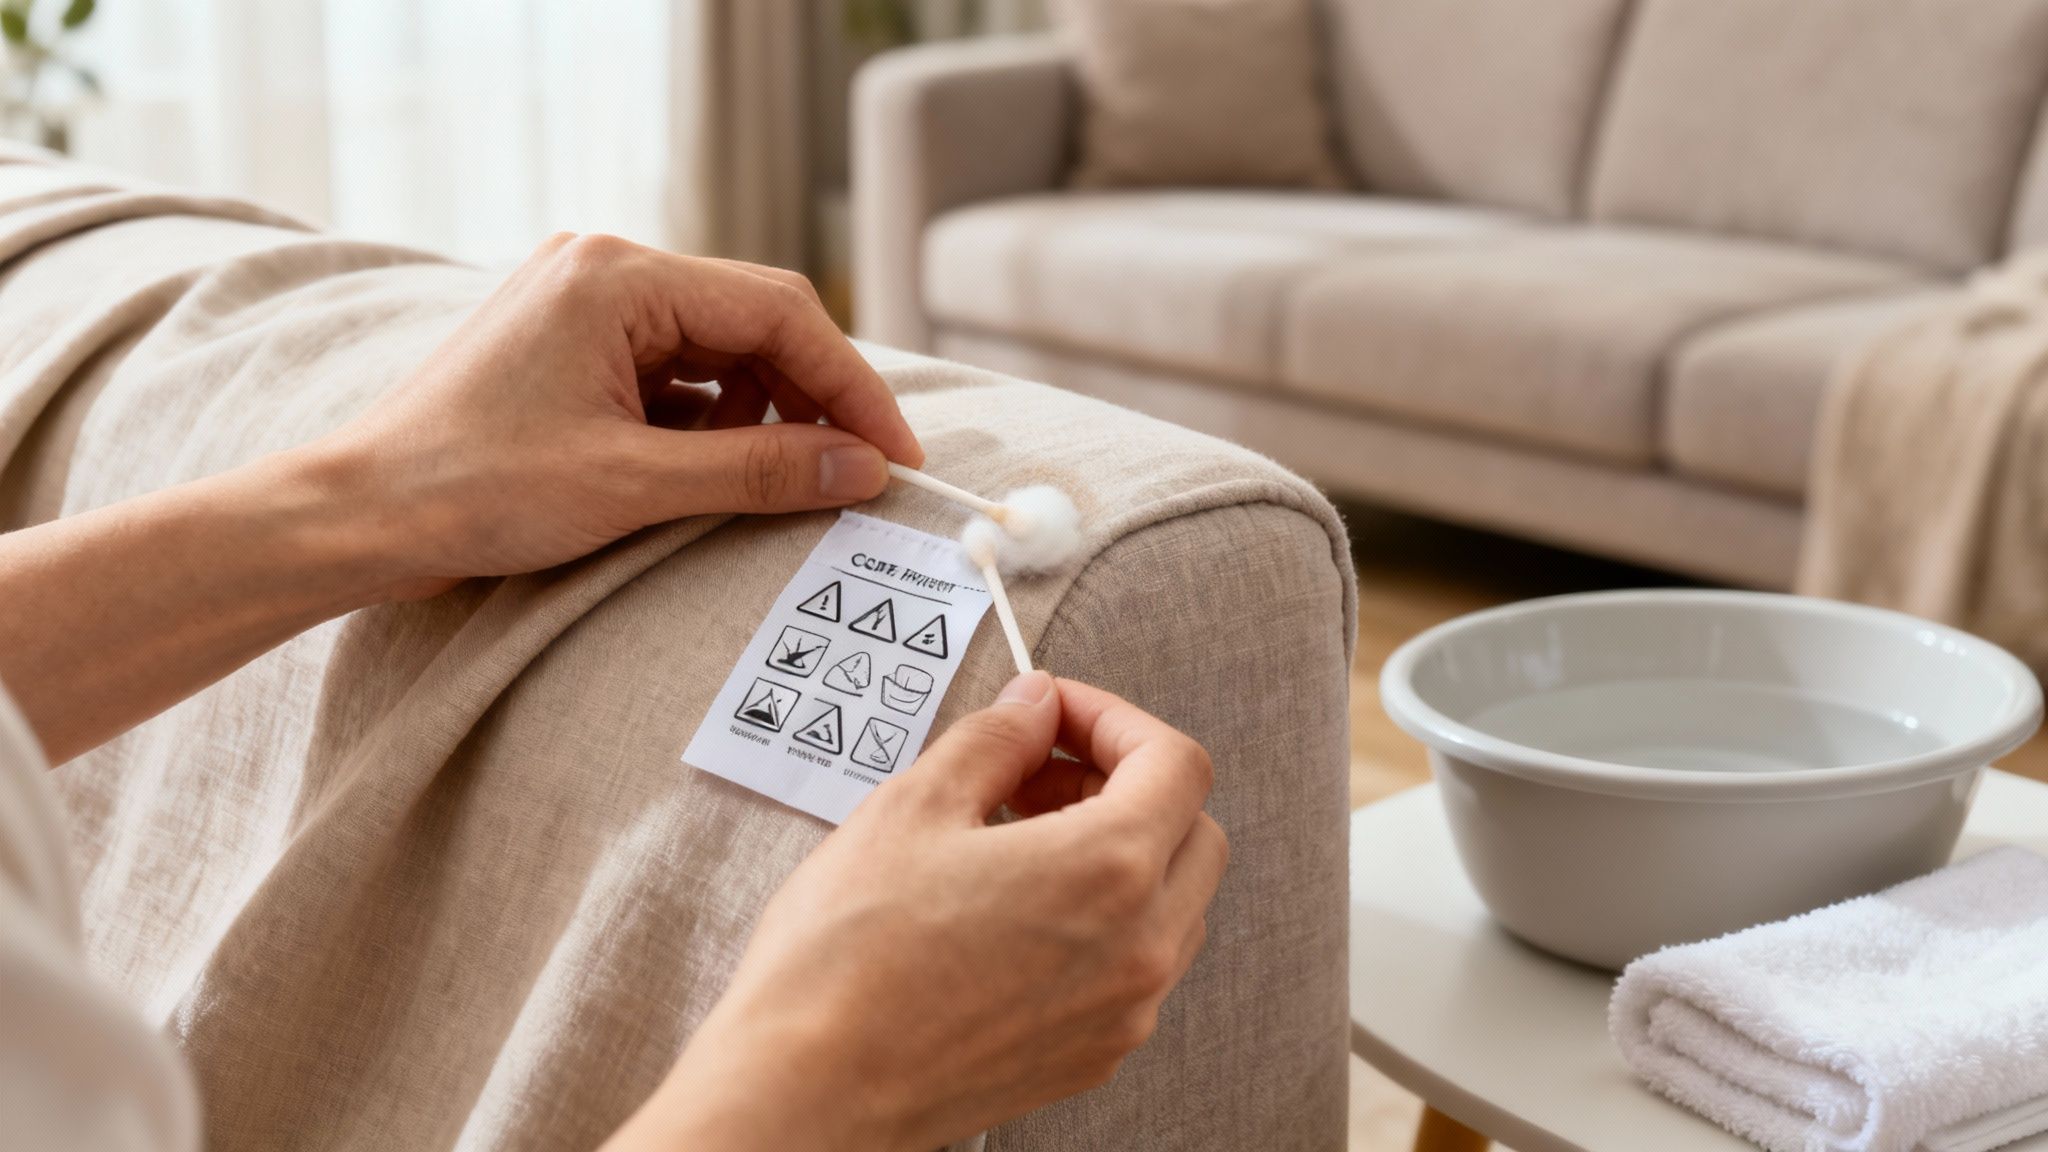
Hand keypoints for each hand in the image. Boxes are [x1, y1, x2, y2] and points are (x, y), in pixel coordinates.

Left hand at [303, 233, 923, 599]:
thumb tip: (863, 468)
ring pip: (719, 351)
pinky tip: (708, 473)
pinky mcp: (572, 346)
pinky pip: (675, 373)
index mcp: (617, 275)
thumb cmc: (470, 491)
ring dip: (758, 418)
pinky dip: (708, 424)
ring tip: (767, 485)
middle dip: (809, 402)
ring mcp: (585, 303)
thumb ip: (759, 472)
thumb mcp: (632, 485)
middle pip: (754, 323)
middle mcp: (603, 269)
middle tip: (855, 475)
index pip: (778, 312)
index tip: (894, 454)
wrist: (356, 516)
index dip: (850, 385)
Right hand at [605, 673, 1228, 1151]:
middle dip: (1126, 782)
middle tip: (1039, 771)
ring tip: (1018, 839)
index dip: (1114, 719)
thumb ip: (994, 740)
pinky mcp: (1092, 1054)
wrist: (810, 1091)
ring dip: (1120, 851)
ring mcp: (1123, 1011)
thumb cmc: (847, 964)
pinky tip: (1015, 906)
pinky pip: (1136, 965)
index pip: (1176, 762)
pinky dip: (1103, 919)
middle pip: (1193, 830)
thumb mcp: (913, 807)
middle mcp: (1139, 947)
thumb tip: (1032, 708)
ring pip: (1174, 902)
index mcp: (1109, 871)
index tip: (1057, 714)